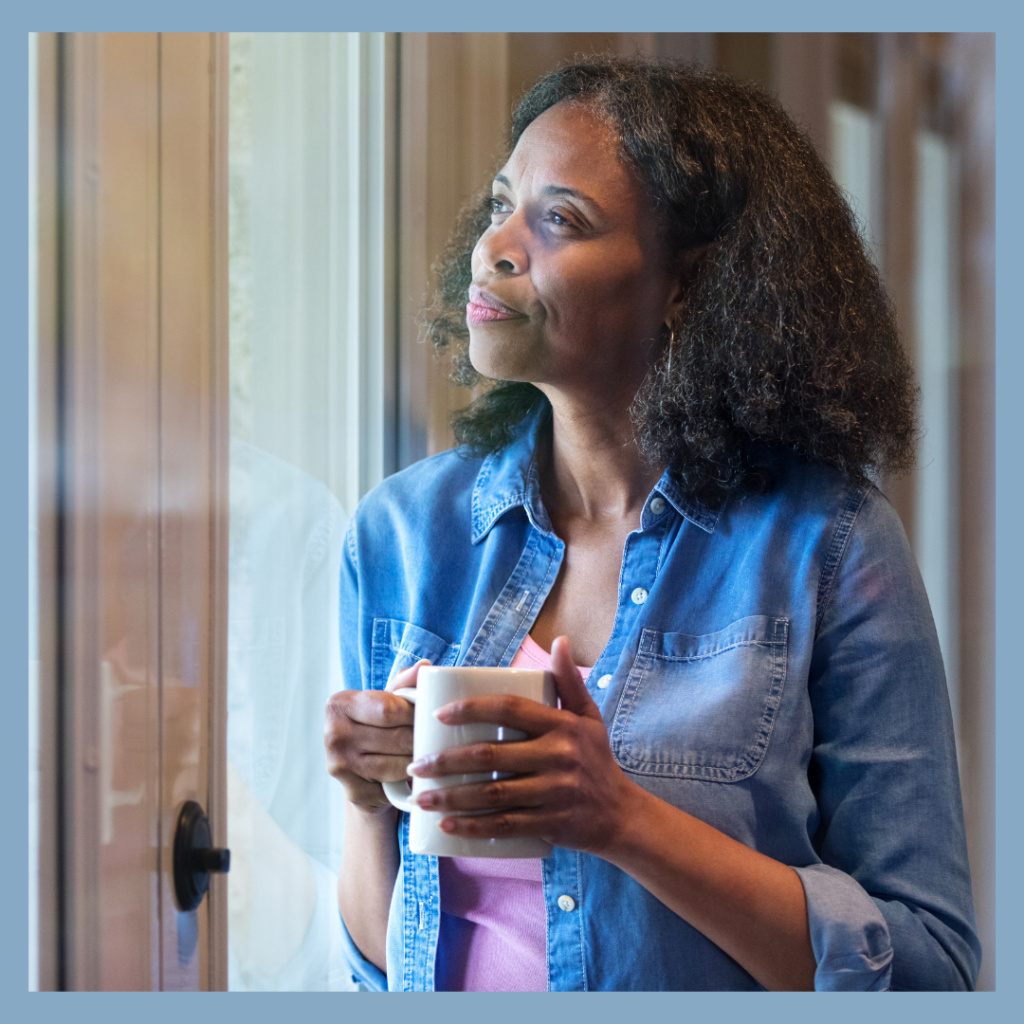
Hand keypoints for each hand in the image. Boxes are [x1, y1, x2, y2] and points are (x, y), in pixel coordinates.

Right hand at [324, 660, 425, 813]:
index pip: (389, 709)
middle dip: (421, 739)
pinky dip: (407, 781)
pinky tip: (415, 776)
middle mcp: (333, 733)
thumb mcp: (386, 702)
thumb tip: (425, 665)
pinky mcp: (351, 790)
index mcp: (339, 704)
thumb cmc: (377, 729)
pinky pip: (392, 785)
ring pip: (397, 764)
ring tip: (430, 755)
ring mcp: (340, 764)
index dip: (415, 714)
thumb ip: (404, 683)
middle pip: (396, 738)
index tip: (431, 715)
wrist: (359, 774)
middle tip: (438, 739)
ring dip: (418, 761)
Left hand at [407, 637, 637, 854]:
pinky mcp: (550, 824)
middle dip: (446, 762)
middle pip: (490, 755)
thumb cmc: (596, 760)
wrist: (621, 815)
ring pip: (492, 795)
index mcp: (562, 725)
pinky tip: (446, 826)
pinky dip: (472, 828)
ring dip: (450, 798)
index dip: (471, 709)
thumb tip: (559, 641)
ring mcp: (554, 792)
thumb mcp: (588, 718)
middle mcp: (558, 757)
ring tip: (421, 797)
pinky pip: (504, 826)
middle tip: (417, 765)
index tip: (438, 716)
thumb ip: (570, 681)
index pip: (509, 708)